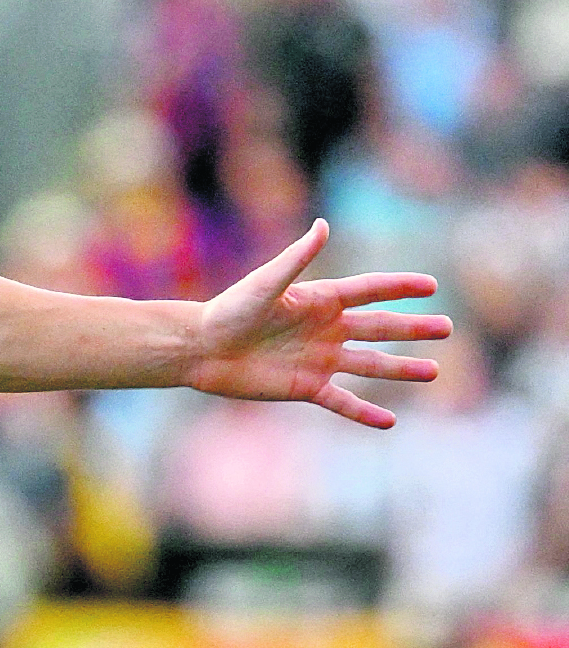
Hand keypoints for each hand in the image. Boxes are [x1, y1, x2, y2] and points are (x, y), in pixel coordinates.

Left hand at [185, 219, 452, 427]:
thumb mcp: (265, 283)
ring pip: (369, 365)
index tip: (432, 286)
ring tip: (434, 372)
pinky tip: (389, 421)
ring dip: (401, 369)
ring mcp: (318, 359)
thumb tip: (323, 226)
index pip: (369, 291)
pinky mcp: (304, 386)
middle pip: (379, 328)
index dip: (399, 287)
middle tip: (447, 328)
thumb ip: (296, 259)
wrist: (200, 348)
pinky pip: (341, 401)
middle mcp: (325, 329)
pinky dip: (364, 412)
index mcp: (319, 300)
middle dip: (413, 329)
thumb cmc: (229, 310)